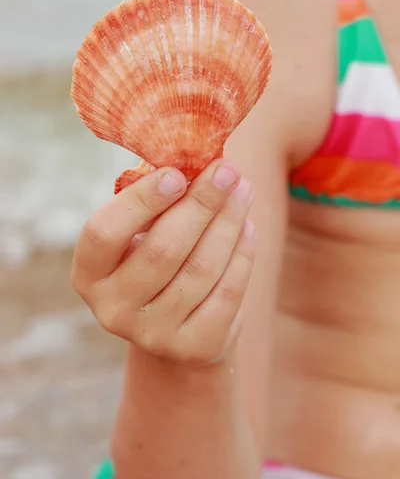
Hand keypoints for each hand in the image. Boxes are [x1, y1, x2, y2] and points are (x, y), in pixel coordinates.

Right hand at [71, 160, 255, 365]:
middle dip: (202, 203)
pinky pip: (226, 293)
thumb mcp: (141, 232)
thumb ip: (156, 200)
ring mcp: (151, 335)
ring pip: (201, 268)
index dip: (140, 201)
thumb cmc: (155, 258)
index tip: (178, 173)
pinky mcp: (192, 348)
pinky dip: (243, 254)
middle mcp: (112, 309)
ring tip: (244, 191)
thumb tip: (195, 160)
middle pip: (163, 249)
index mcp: (89, 273)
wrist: (175, 323)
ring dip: (229, 223)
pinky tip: (248, 227)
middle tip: (228, 170)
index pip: (105, 232)